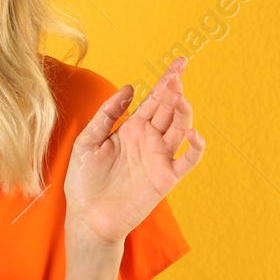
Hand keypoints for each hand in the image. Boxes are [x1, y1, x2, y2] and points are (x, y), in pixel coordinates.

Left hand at [64, 56, 205, 246]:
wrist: (87, 217)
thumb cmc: (84, 181)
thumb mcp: (88, 141)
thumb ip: (107, 114)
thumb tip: (130, 89)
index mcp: (131, 129)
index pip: (154, 99)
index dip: (166, 80)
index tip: (179, 62)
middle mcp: (149, 140)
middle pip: (169, 109)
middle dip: (174, 90)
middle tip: (177, 73)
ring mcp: (159, 158)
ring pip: (180, 129)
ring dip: (183, 113)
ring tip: (179, 97)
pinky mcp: (165, 178)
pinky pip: (187, 160)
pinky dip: (195, 147)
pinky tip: (192, 132)